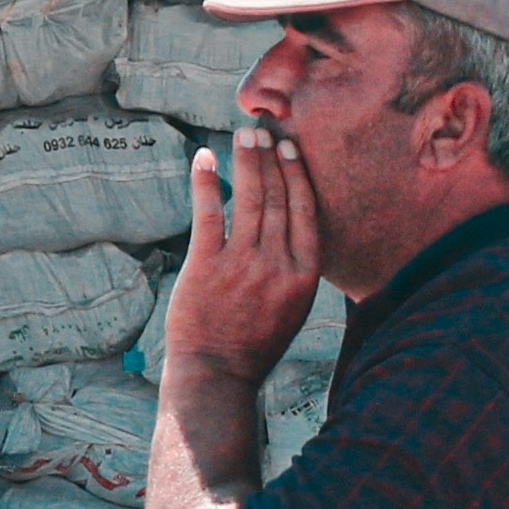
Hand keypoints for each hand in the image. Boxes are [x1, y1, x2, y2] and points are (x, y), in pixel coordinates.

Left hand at [165, 129, 323, 378]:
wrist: (217, 377)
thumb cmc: (253, 345)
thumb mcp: (292, 308)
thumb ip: (295, 268)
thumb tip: (291, 226)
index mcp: (304, 275)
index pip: (305, 211)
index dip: (297, 174)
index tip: (290, 148)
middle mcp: (277, 265)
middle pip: (277, 198)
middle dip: (270, 158)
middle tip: (264, 130)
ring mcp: (242, 265)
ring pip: (248, 199)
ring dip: (246, 162)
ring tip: (243, 137)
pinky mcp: (206, 266)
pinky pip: (208, 213)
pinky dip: (205, 181)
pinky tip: (204, 159)